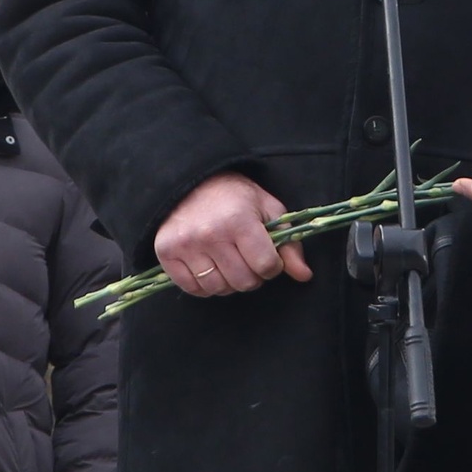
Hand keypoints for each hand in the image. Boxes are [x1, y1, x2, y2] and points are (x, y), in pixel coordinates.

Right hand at [153, 172, 309, 297]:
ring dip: (228, 282)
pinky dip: (205, 285)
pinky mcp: (167, 253)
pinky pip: (193, 289)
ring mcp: (186, 245)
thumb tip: (304, 275)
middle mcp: (210, 234)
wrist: (191, 182)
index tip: (267, 256)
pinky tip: (209, 266)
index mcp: (239, 220)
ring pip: (219, 289)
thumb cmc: (236, 197)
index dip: (272, 266)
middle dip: (252, 275)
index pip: (266, 266)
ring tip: (228, 262)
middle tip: (247, 258)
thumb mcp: (268, 210)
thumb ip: (289, 243)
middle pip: (244, 282)